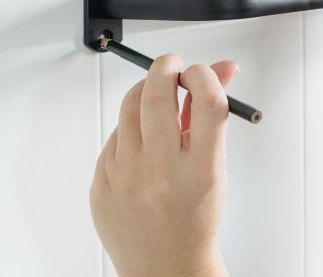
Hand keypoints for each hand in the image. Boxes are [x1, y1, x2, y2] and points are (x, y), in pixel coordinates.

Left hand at [90, 54, 237, 276]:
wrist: (166, 266)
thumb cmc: (197, 216)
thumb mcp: (215, 166)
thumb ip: (212, 115)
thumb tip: (221, 69)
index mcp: (201, 171)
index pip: (207, 101)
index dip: (205, 75)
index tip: (201, 72)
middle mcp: (161, 174)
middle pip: (157, 95)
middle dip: (165, 68)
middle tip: (172, 65)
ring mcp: (125, 179)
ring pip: (129, 109)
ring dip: (147, 93)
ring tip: (159, 98)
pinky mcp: (101, 184)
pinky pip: (115, 138)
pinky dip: (131, 130)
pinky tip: (144, 144)